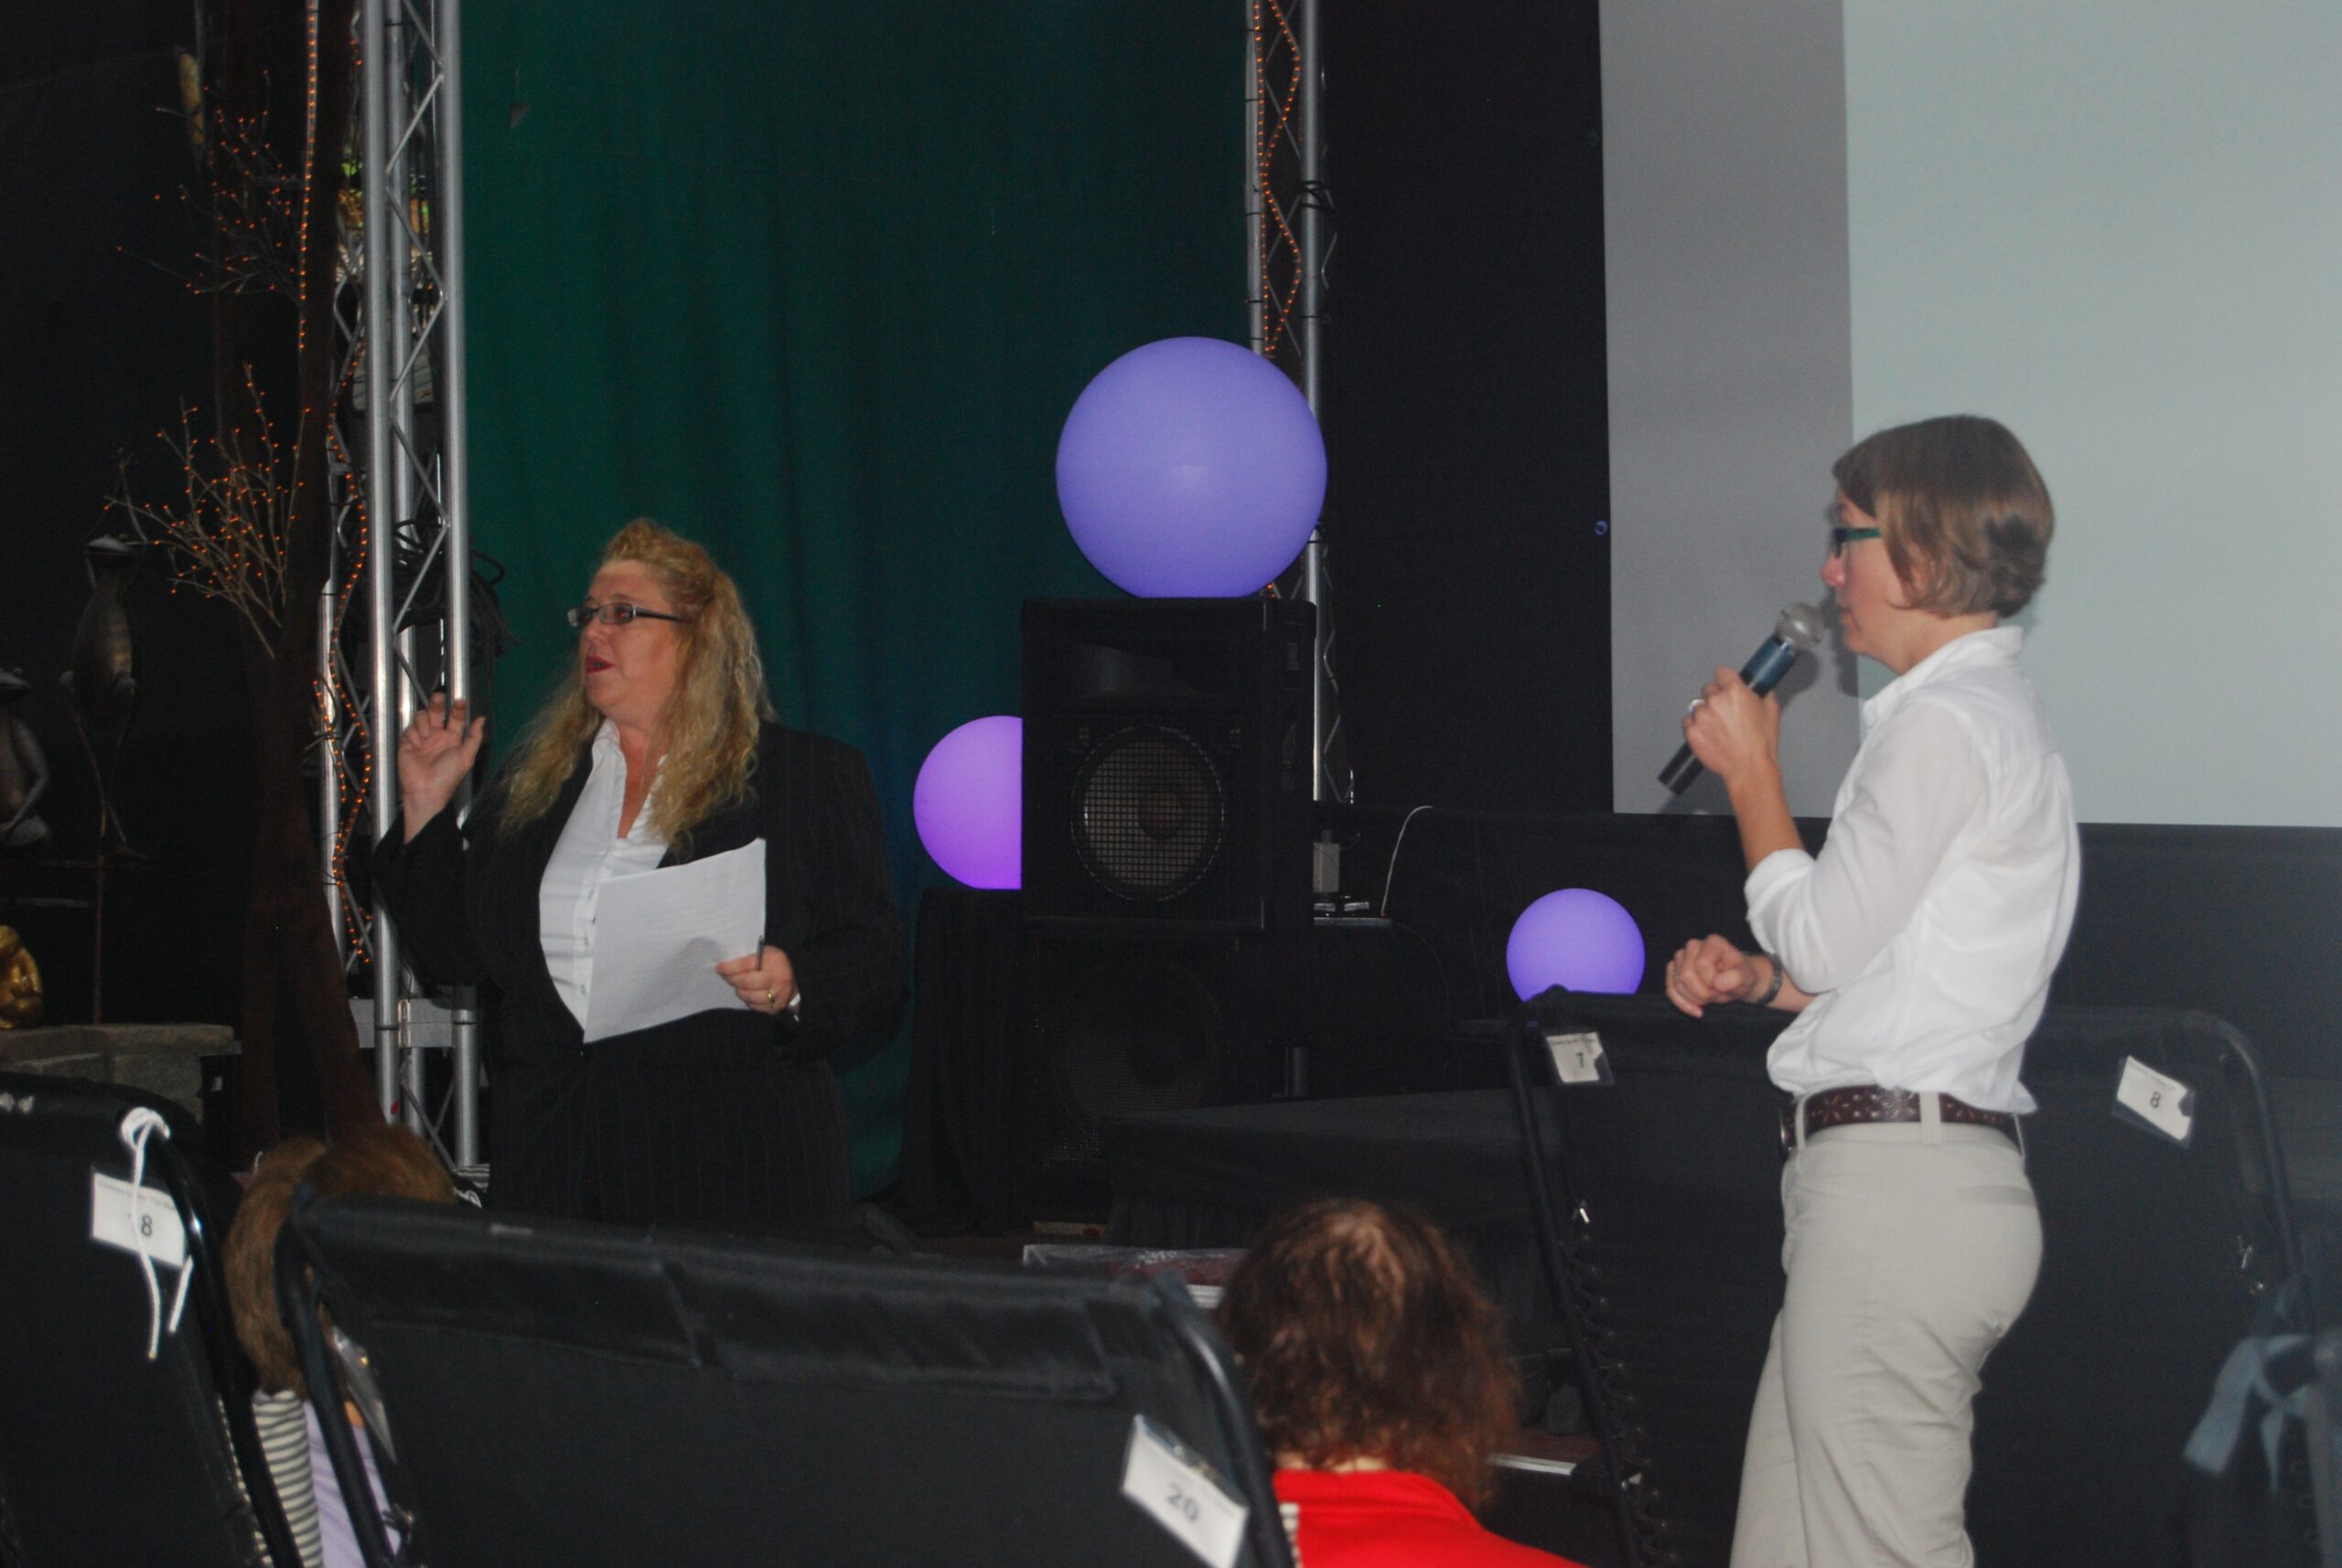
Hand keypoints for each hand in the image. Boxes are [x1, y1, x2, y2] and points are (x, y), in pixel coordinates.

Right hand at [398, 694, 485, 838]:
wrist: (426, 791)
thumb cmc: (448, 777)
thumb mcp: (466, 757)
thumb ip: (474, 737)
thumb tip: (481, 719)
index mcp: (452, 739)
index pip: (455, 718)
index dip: (457, 708)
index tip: (459, 701)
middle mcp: (437, 736)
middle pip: (436, 712)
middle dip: (437, 703)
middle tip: (439, 697)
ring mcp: (422, 738)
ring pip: (421, 717)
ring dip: (424, 722)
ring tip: (426, 736)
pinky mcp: (407, 743)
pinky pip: (409, 730)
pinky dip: (413, 734)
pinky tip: (417, 744)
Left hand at [716, 944, 797, 1015]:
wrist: (799, 980)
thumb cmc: (778, 964)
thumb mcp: (769, 953)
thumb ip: (752, 957)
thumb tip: (729, 964)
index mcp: (774, 961)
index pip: (746, 965)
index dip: (730, 967)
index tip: (719, 968)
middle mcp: (777, 979)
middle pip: (746, 983)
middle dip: (732, 979)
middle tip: (727, 976)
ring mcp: (777, 995)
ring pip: (748, 996)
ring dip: (740, 991)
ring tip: (740, 985)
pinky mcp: (776, 1007)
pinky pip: (754, 1006)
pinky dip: (749, 1000)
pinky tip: (750, 993)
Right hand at [1664, 933, 1760, 1018]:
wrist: (1736, 982)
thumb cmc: (1741, 976)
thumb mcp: (1747, 977)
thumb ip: (1737, 977)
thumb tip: (1718, 983)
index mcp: (1713, 943)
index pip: (1702, 964)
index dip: (1711, 981)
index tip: (1723, 987)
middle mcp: (1694, 946)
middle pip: (1686, 974)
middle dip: (1703, 993)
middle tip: (1717, 994)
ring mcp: (1681, 957)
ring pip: (1677, 984)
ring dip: (1695, 999)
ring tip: (1710, 997)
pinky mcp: (1673, 970)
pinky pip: (1670, 990)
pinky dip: (1682, 1004)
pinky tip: (1696, 1010)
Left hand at [1682, 668, 1780, 785]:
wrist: (1748, 767)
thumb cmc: (1760, 743)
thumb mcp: (1771, 711)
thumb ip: (1762, 694)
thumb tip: (1760, 689)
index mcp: (1735, 691)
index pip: (1722, 672)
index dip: (1725, 680)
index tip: (1725, 684)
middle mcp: (1716, 700)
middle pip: (1708, 688)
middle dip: (1716, 697)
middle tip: (1725, 712)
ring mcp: (1701, 716)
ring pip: (1698, 706)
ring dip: (1705, 713)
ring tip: (1718, 727)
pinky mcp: (1692, 731)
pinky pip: (1688, 722)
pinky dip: (1695, 727)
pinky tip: (1708, 734)